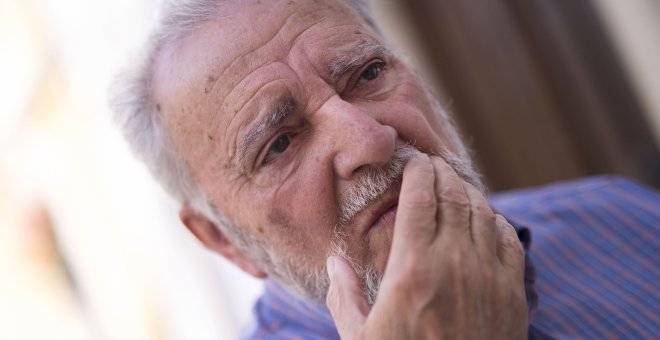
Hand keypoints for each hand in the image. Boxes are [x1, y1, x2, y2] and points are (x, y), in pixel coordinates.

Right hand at [326, 154, 527, 338]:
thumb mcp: (359, 337)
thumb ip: (344, 294)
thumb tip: (334, 261)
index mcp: (411, 269)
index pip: (419, 198)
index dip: (419, 172)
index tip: (416, 161)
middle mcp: (453, 263)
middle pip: (453, 196)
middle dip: (443, 173)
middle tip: (434, 166)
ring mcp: (487, 276)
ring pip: (482, 212)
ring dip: (468, 192)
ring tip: (455, 186)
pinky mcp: (512, 293)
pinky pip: (508, 239)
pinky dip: (495, 220)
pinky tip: (484, 218)